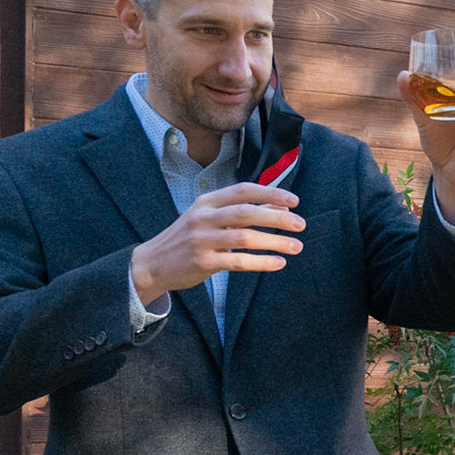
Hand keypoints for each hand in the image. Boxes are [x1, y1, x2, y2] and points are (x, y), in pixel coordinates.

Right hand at [130, 183, 303, 304]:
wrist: (152, 263)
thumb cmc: (189, 238)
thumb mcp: (211, 218)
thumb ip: (244, 211)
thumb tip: (281, 207)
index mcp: (207, 202)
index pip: (243, 191)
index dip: (270, 193)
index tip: (294, 200)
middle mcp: (203, 217)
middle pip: (246, 212)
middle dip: (277, 217)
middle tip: (301, 224)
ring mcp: (202, 240)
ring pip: (245, 237)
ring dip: (275, 242)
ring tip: (296, 246)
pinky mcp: (203, 262)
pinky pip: (238, 261)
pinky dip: (261, 262)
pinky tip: (279, 263)